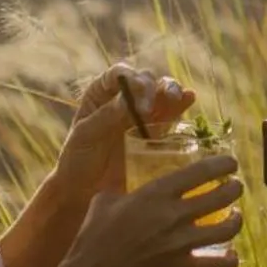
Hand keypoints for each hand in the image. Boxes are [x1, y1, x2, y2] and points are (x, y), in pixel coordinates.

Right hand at [44, 153, 242, 266]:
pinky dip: (229, 260)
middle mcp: (175, 214)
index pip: (202, 171)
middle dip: (234, 189)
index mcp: (157, 193)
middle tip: (235, 188)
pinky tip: (231, 255)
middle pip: (221, 196)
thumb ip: (123, 190)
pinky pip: (216, 265)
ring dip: (236, 220)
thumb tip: (126, 187)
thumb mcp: (106, 200)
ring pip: (226, 229)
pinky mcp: (181, 266)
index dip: (222, 164)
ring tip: (235, 216)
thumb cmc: (95, 234)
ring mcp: (181, 242)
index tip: (231, 163)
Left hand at [48, 62, 193, 204]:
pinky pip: (173, 114)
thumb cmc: (77, 161)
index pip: (119, 74)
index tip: (135, 90)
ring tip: (177, 97)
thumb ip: (106, 116)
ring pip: (163, 92)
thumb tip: (129, 99)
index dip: (130, 77)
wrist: (85, 193)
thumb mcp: (85, 136)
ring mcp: (144, 113)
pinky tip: (189, 98)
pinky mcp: (158, 131)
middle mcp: (126, 97)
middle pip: (145, 80)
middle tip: (148, 108)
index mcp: (102, 92)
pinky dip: (183, 103)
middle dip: (151, 87)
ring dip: (172, 90)